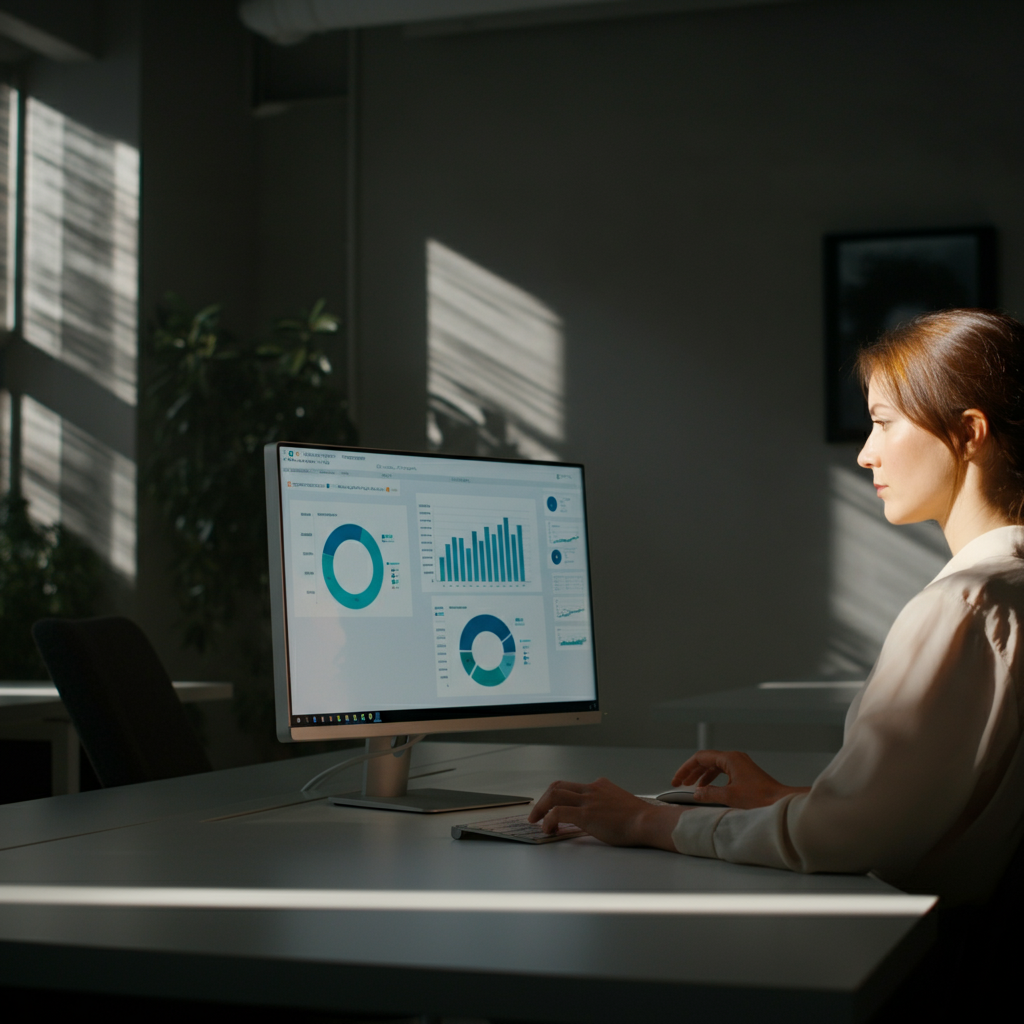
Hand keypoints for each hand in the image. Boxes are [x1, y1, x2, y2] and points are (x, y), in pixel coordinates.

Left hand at [527, 777, 683, 849]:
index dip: (557, 797)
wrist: (648, 822)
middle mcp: (592, 789)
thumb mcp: (619, 804)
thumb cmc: (639, 819)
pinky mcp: (586, 814)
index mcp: (599, 786)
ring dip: (541, 808)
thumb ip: (605, 805)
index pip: (571, 786)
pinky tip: (548, 830)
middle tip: (536, 814)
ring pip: (554, 795)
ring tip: (536, 821)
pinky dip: (548, 820)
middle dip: (543, 800)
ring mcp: (588, 800)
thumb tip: (596, 816)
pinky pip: (558, 813)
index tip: (551, 808)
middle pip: (557, 786)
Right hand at [672, 750, 808, 808]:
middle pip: (706, 760)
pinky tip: (709, 789)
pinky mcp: (745, 773)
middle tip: (680, 783)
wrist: (781, 802)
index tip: (677, 780)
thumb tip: (696, 793)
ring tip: (693, 787)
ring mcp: (741, 765)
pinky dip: (713, 779)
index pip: (700, 758)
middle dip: (692, 772)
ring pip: (715, 766)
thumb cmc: (760, 798)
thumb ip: (709, 793)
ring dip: (702, 776)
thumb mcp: (729, 796)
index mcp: (730, 758)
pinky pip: (723, 772)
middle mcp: (735, 758)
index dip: (686, 769)